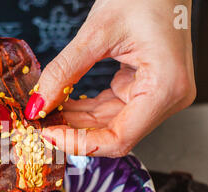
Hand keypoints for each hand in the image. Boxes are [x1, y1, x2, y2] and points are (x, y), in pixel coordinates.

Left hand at [26, 0, 195, 156]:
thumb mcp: (98, 32)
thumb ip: (65, 71)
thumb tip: (39, 104)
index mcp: (166, 88)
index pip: (120, 138)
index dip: (81, 143)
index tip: (50, 135)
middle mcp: (167, 98)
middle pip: (113, 133)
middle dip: (74, 131)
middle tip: (41, 124)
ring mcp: (156, 95)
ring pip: (109, 124)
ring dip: (76, 121)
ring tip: (47, 113)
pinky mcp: (144, 89)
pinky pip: (111, 108)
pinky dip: (86, 109)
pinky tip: (62, 103)